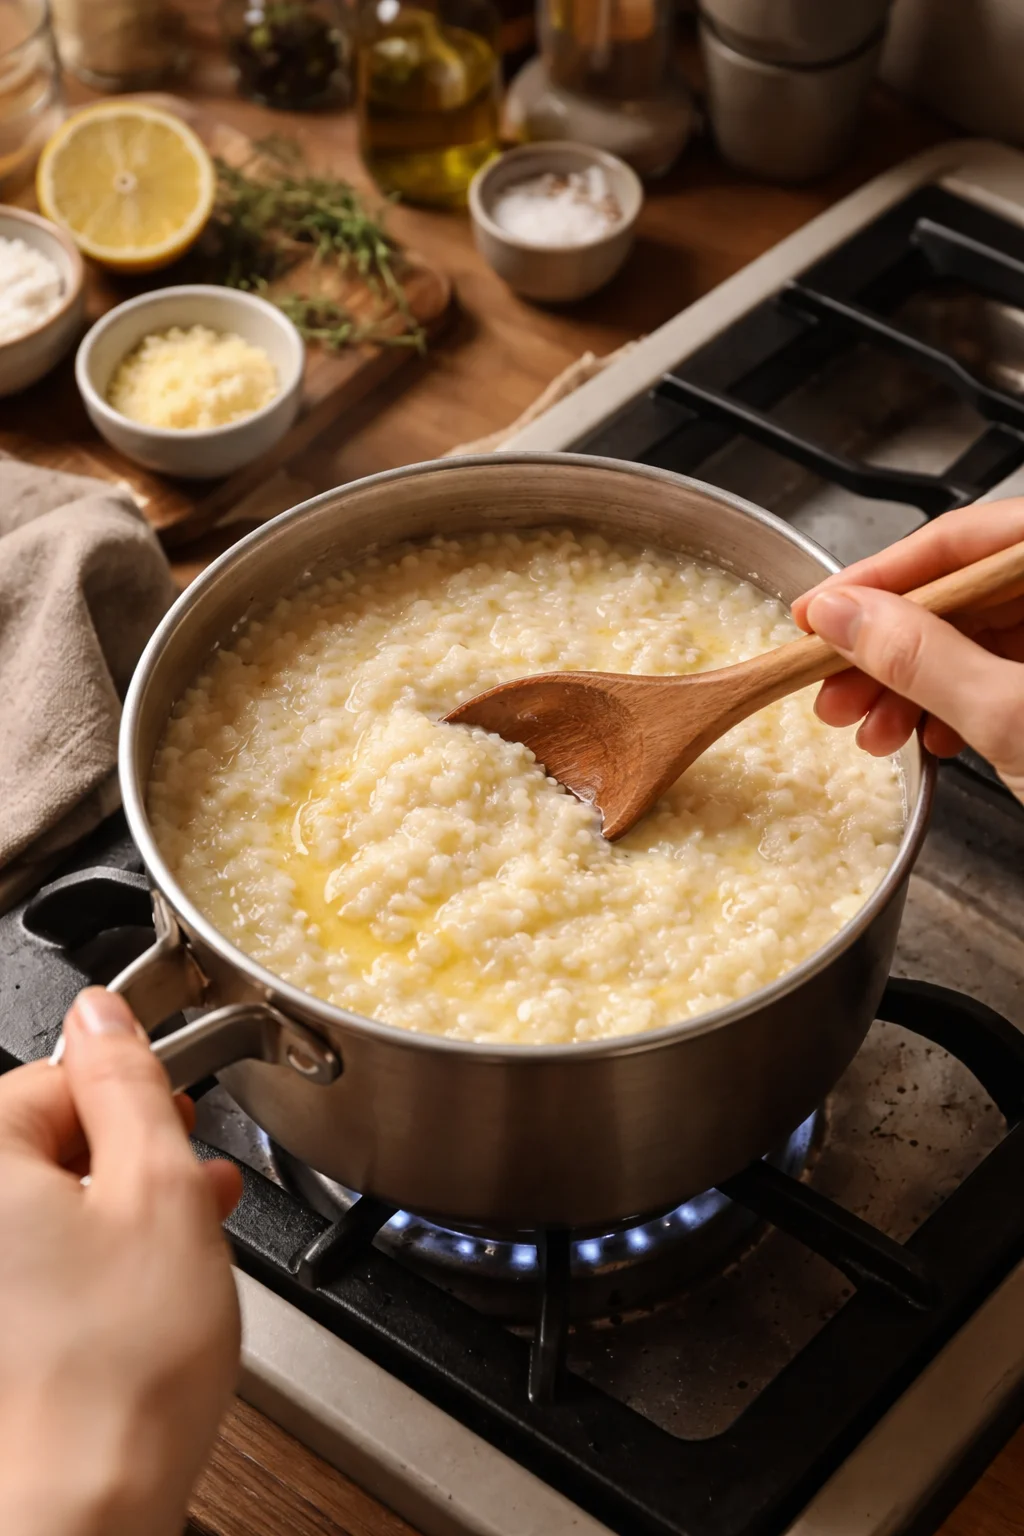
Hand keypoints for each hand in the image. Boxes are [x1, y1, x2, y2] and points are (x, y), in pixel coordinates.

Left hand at [0, 988, 242, 1535]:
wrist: (78, 1513)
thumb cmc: (115, 1372)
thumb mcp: (158, 1186)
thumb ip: (130, 1081)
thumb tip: (104, 1013)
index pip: (56, 1076)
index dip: (134, 1101)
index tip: (177, 1133)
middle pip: (48, 1144)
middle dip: (129, 1161)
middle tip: (191, 1194)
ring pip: (46, 1210)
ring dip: (116, 1214)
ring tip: (183, 1251)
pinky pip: (31, 1269)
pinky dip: (85, 1269)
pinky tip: (142, 1296)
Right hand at [792, 499, 1023, 804]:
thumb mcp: (1011, 713)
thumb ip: (922, 657)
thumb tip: (843, 616)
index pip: (955, 540)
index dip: (875, 578)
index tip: (814, 615)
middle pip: (959, 591)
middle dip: (886, 647)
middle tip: (829, 686)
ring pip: (975, 637)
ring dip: (910, 685)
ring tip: (868, 728)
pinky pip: (1001, 672)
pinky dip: (955, 704)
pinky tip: (926, 736)